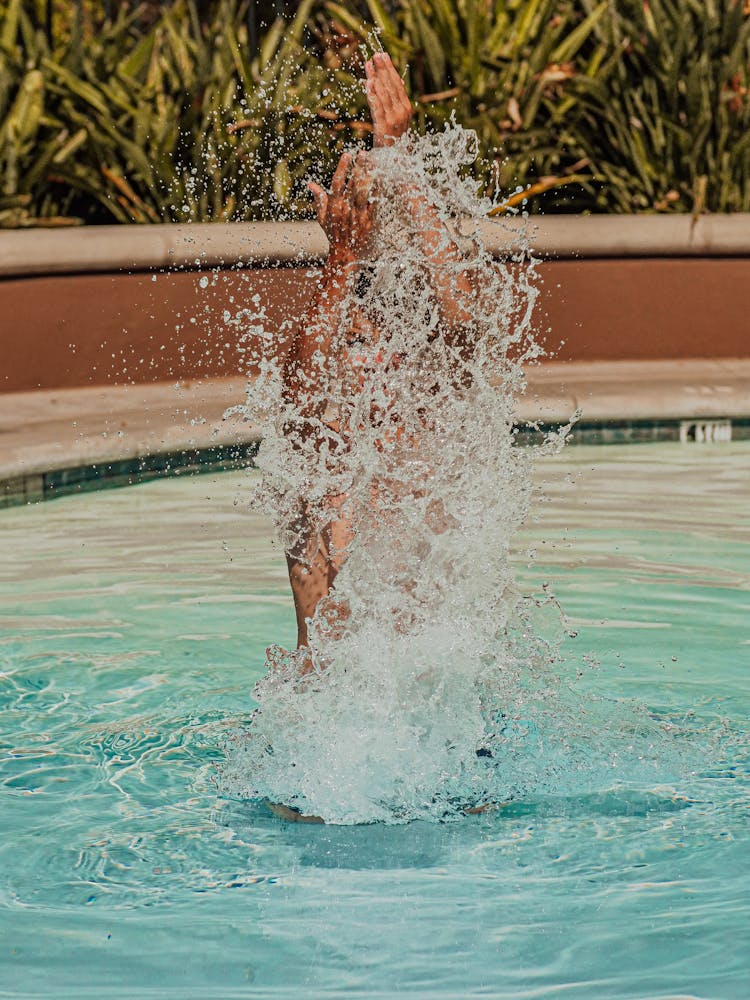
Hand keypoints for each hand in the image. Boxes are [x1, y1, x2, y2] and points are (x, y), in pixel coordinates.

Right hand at [308, 151, 374, 265]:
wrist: (345, 257)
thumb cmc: (334, 237)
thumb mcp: (323, 220)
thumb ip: (319, 201)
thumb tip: (311, 185)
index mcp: (335, 207)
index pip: (337, 183)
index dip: (342, 168)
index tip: (347, 155)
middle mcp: (346, 210)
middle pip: (353, 184)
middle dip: (359, 167)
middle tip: (364, 153)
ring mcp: (359, 216)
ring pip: (365, 192)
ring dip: (370, 176)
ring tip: (374, 162)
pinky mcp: (371, 223)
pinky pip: (376, 204)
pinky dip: (379, 191)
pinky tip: (383, 180)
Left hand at [364, 51, 412, 147]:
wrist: (396, 165)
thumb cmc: (394, 143)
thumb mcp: (396, 121)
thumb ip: (395, 103)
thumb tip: (394, 82)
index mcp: (406, 109)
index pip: (397, 84)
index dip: (389, 69)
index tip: (383, 55)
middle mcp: (402, 112)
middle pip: (391, 86)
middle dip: (382, 69)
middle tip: (375, 54)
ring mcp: (394, 120)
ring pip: (383, 94)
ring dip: (375, 77)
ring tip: (368, 63)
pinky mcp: (384, 127)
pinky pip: (377, 107)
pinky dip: (372, 94)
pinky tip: (368, 82)